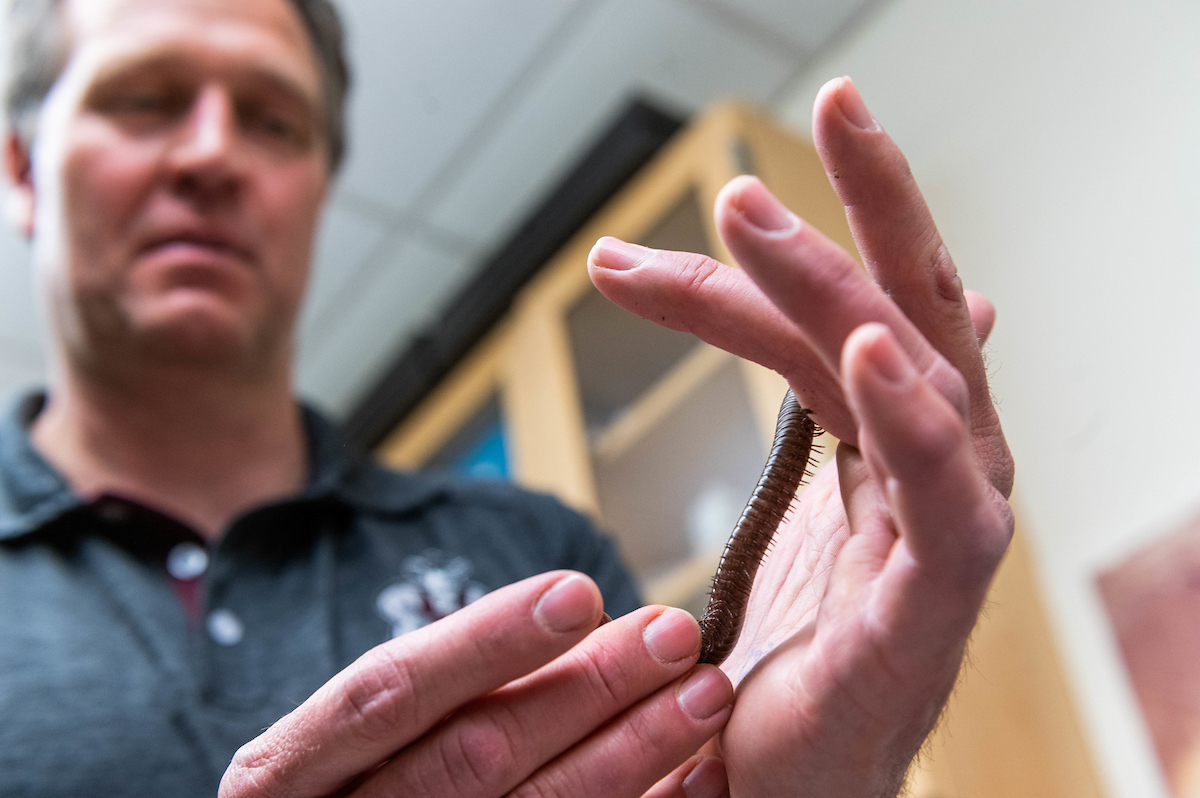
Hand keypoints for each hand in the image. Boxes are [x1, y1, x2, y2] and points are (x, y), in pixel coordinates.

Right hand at [219, 571, 732, 797]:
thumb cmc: (354, 792)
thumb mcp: (353, 743)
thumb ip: (444, 691)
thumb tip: (583, 620)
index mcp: (290, 773)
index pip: (389, 694)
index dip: (485, 642)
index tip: (579, 593)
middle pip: (473, 755)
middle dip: (585, 689)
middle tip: (674, 634)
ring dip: (630, 752)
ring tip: (704, 693)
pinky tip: (702, 779)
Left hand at [588, 77, 1013, 796]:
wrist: (791, 790)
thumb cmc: (790, 663)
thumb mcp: (792, 516)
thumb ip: (821, 417)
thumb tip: (856, 339)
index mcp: (893, 447)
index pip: (830, 331)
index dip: (744, 279)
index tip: (631, 255)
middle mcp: (934, 469)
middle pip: (915, 307)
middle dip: (870, 202)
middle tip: (824, 98)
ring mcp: (947, 530)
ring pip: (916, 376)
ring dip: (839, 286)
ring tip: (750, 213)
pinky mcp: (941, 600)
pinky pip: (945, 497)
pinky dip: (916, 420)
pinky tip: (873, 350)